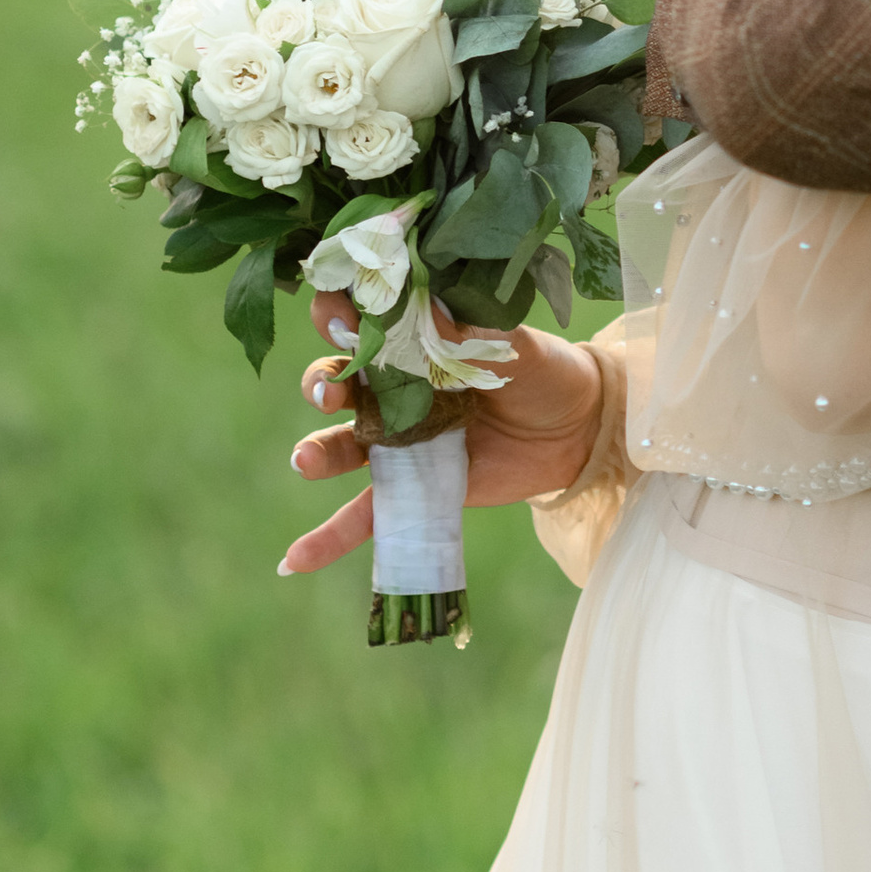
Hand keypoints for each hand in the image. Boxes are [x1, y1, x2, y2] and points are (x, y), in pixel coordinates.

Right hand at [280, 288, 604, 575]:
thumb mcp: (516, 348)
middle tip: (332, 390)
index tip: (343, 314)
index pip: (358, 320)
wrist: (575, 431)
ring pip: (339, 444)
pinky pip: (361, 515)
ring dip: (315, 451)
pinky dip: (328, 538)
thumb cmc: (541, 373)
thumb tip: (434, 315)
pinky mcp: (407, 488)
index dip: (340, 311)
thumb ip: (477, 333)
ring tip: (306, 462)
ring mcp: (395, 439)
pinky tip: (295, 560)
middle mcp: (390, 386)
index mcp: (411, 340)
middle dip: (322, 381)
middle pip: (336, 378)